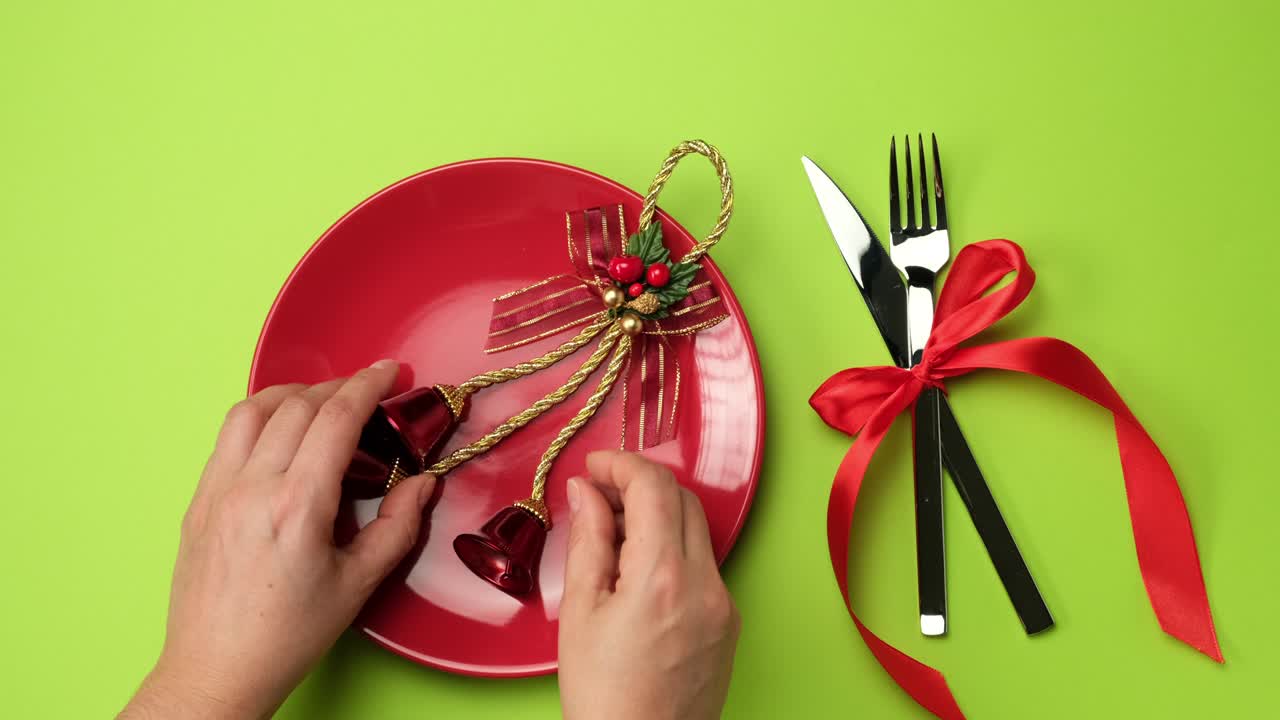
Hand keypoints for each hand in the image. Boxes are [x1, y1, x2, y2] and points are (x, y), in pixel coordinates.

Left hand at [120, 361, 433, 719]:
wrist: (217, 669)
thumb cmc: (288, 635)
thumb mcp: (358, 585)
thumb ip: (397, 527)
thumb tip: (423, 484)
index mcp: (297, 506)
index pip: (335, 419)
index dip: (367, 385)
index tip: (390, 372)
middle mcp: (252, 488)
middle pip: (297, 405)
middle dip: (338, 387)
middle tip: (367, 390)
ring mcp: (217, 491)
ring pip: (252, 410)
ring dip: (292, 394)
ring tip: (321, 401)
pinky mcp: (198, 501)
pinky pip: (227, 438)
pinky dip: (259, 418)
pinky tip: (280, 433)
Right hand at [558, 451, 739, 719]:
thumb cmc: (604, 698)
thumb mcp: (580, 613)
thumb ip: (588, 541)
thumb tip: (587, 492)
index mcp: (662, 576)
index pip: (653, 486)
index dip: (620, 464)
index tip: (593, 467)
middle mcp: (705, 584)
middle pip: (681, 499)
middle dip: (639, 484)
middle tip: (598, 495)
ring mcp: (723, 604)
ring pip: (696, 529)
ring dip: (657, 515)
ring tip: (613, 535)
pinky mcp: (728, 623)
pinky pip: (703, 564)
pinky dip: (673, 549)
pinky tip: (638, 569)